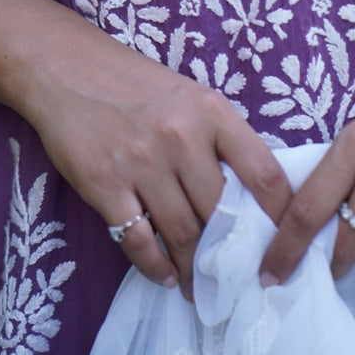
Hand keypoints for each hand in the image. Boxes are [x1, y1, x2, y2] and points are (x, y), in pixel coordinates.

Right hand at [22, 28, 292, 299]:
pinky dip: (155, 267)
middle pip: (221, 212)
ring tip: (199, 285)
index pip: (264, 171)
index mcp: (212, 111)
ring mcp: (142, 162)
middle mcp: (182, 137)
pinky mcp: (106, 184)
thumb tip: (253, 193)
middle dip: (231, 251)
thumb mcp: (191, 96)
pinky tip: (165, 276)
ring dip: (194, 268)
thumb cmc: (136, 84)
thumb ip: (221, 137)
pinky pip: (139, 241)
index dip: (281, 215)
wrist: (69, 69)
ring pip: (183, 233)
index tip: (285, 242)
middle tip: (237, 276)